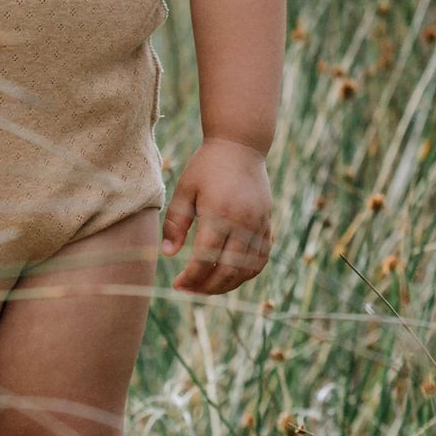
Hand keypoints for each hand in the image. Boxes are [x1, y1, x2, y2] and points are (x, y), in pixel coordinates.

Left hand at [161, 137, 272, 294]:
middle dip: (207, 287)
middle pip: (228, 271)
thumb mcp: (184, 190)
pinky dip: (246, 273)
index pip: (205, 259)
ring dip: (227, 284)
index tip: (177, 284)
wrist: (241, 145)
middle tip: (189, 290)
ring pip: (247, 269)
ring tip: (206, 287)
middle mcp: (243, 223)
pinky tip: (229, 275)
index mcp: (219, 214)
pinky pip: (261, 258)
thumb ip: (175, 223)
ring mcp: (259, 225)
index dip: (191, 277)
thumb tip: (168, 254)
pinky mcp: (267, 223)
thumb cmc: (207, 166)